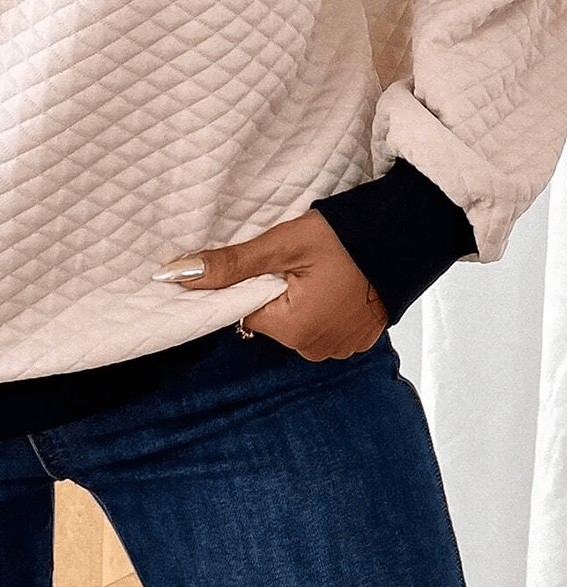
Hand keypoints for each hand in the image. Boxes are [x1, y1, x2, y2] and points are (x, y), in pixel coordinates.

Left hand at [163, 210, 388, 360]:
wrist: (410, 235)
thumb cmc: (346, 238)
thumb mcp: (282, 244)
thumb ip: (231, 264)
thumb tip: (177, 275)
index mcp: (295, 332)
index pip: (245, 310)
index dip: (249, 282)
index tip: (266, 260)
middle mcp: (317, 350)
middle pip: (270, 316)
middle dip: (274, 288)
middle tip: (298, 259)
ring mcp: (340, 347)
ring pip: (296, 320)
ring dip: (298, 296)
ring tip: (320, 266)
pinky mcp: (358, 339)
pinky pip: (322, 322)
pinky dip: (322, 302)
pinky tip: (336, 279)